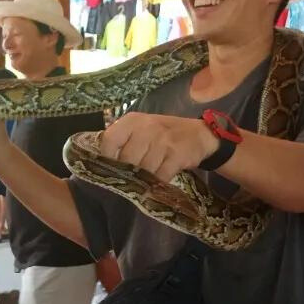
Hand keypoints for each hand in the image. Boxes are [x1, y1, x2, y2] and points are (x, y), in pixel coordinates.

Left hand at [98, 113, 218, 182]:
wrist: (199, 133)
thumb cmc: (163, 133)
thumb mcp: (142, 128)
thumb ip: (124, 141)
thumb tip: (104, 164)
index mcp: (133, 120)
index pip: (110, 140)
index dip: (108, 158)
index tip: (111, 168)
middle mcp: (147, 128)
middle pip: (127, 159)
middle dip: (129, 172)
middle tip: (132, 178)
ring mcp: (163, 141)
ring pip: (143, 170)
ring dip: (144, 178)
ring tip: (146, 180)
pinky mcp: (177, 155)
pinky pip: (160, 176)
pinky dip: (158, 182)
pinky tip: (159, 181)